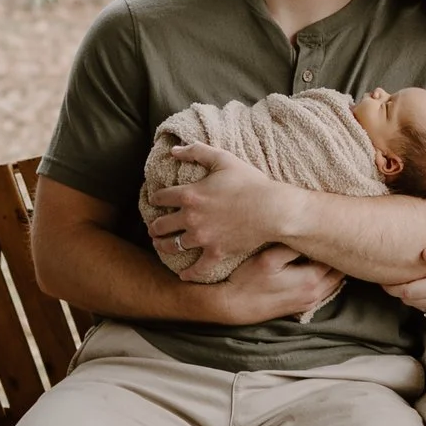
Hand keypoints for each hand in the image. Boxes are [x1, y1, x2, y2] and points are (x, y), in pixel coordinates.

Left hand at [146, 144, 300, 272]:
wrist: (272, 209)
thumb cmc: (250, 182)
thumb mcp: (223, 159)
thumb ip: (197, 151)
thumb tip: (174, 150)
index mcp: (190, 194)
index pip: (161, 198)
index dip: (155, 199)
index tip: (155, 201)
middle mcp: (191, 218)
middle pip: (161, 225)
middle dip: (154, 226)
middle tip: (153, 228)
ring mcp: (203, 238)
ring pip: (173, 246)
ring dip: (163, 246)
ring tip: (161, 245)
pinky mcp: (216, 252)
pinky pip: (197, 268)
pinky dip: (189, 273)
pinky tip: (183, 275)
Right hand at [204, 245, 343, 325]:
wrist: (234, 306)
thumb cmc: (248, 280)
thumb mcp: (269, 258)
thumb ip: (293, 246)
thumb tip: (311, 233)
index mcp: (311, 279)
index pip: (335, 257)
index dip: (335, 242)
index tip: (334, 227)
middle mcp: (315, 293)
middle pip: (338, 271)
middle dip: (338, 255)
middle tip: (337, 236)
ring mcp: (309, 301)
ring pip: (334, 282)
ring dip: (334, 267)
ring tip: (330, 250)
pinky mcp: (302, 306)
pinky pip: (325, 291)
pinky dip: (328, 279)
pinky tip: (320, 267)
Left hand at [386, 243, 425, 320]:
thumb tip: (422, 253)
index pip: (407, 292)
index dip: (391, 287)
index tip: (382, 278)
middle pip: (410, 301)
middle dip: (397, 292)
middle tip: (390, 278)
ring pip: (420, 308)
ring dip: (411, 297)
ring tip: (407, 281)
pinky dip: (425, 301)